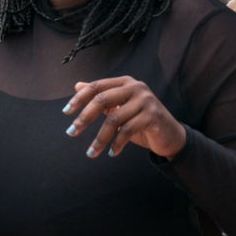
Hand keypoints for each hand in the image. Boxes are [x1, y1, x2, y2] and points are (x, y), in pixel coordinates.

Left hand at [64, 77, 187, 160]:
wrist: (170, 135)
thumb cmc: (142, 121)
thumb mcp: (120, 107)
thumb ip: (102, 96)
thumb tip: (77, 86)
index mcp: (125, 82)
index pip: (97, 86)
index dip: (79, 99)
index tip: (66, 112)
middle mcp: (136, 87)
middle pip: (102, 99)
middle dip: (84, 118)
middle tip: (71, 132)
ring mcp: (146, 101)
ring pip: (114, 119)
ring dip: (100, 138)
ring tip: (91, 152)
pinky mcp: (153, 116)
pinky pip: (127, 130)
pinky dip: (117, 144)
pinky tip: (112, 153)